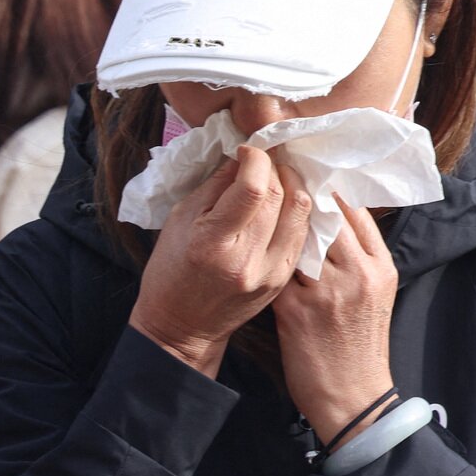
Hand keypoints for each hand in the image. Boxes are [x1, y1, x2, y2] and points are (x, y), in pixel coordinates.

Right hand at [130, 146, 310, 376]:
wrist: (183, 326)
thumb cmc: (172, 270)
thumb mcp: (181, 221)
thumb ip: (216, 186)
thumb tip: (243, 156)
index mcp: (213, 243)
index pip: (253, 189)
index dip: (257, 159)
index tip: (249, 150)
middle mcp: (247, 259)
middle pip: (280, 196)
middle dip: (276, 167)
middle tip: (266, 158)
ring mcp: (271, 272)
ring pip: (301, 213)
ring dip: (294, 185)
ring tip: (279, 174)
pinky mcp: (284, 279)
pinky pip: (303, 234)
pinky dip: (298, 210)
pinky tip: (287, 200)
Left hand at [272, 196, 398, 446]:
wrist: (354, 397)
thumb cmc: (363, 347)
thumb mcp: (378, 296)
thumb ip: (362, 261)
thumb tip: (337, 226)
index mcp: (382, 268)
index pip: (358, 214)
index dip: (332, 191)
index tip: (311, 174)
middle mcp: (358, 274)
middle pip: (329, 217)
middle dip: (304, 192)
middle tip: (281, 171)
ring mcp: (327, 291)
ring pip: (300, 237)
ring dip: (280, 217)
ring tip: (262, 197)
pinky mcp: (297, 310)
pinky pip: (277, 267)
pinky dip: (263, 252)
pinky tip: (251, 240)